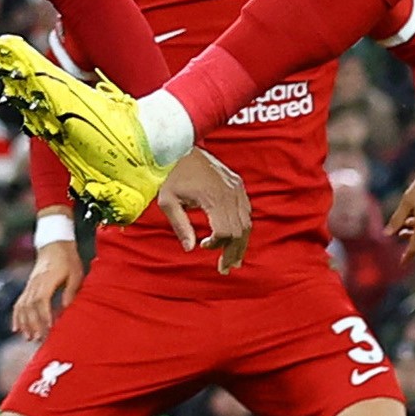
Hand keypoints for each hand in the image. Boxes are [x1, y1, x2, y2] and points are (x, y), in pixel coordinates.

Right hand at [14, 235, 82, 341]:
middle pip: (30, 306)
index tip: (49, 328)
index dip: (44, 315)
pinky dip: (16, 317)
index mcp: (47, 280)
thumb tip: (66, 307)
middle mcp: (35, 284)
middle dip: (33, 324)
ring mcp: (29, 285)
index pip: (42, 300)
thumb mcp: (75, 273)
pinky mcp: (27, 287)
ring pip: (22, 306)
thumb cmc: (68, 260)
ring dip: (24, 323)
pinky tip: (16, 329)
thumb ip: (70, 290)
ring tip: (28, 338)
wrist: (55, 245)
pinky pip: (18, 303)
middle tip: (39, 339)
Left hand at [155, 148, 249, 274]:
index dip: (217, 245)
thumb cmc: (170, 175)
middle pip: (240, 230)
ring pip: (246, 222)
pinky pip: (246, 211)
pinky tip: (234, 238)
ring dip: (241, 243)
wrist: (180, 146)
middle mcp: (230, 193)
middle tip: (225, 269)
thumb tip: (190, 249)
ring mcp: (236, 188)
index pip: (225, 231)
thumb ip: (180, 226)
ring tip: (233, 259)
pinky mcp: (237, 184)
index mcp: (213, 197)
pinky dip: (242, 227)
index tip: (202, 246)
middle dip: (233, 252)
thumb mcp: (168, 201)